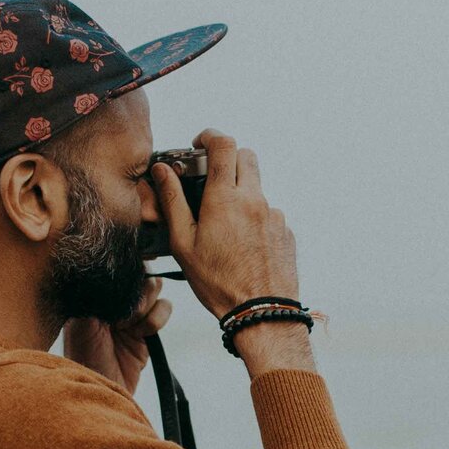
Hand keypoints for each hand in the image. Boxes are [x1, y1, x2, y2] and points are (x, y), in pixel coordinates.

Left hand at [61, 279, 174, 395]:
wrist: (101, 388)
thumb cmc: (82, 356)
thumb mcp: (81, 320)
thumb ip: (96, 293)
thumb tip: (118, 271)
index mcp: (96, 291)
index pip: (118, 267)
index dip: (126, 270)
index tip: (124, 284)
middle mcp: (115, 299)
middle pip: (140, 272)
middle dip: (136, 292)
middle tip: (121, 316)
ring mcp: (133, 313)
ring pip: (155, 288)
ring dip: (145, 305)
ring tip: (128, 326)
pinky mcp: (148, 329)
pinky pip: (164, 309)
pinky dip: (156, 319)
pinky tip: (140, 334)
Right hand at [148, 131, 299, 321]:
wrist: (260, 312)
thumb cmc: (219, 283)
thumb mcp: (184, 243)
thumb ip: (173, 201)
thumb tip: (163, 172)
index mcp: (225, 199)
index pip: (223, 144)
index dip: (210, 136)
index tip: (200, 143)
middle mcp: (253, 200)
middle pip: (246, 156)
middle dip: (227, 160)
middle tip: (211, 179)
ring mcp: (274, 215)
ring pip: (257, 186)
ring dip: (241, 192)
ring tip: (224, 224)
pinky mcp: (285, 231)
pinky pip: (269, 212)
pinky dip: (254, 218)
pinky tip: (242, 244)